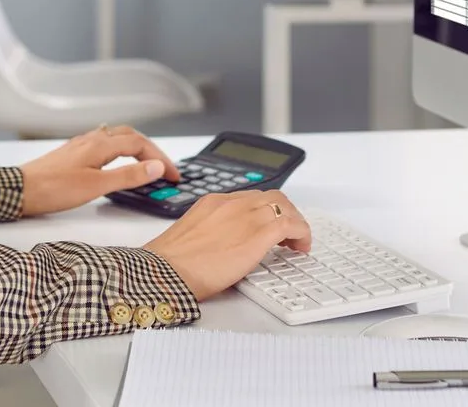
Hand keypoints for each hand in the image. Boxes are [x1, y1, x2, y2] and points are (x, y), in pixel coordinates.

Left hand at [20, 124, 180, 216]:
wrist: (18, 190)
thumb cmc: (53, 189)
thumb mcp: (96, 186)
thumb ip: (127, 175)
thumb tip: (156, 167)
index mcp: (100, 144)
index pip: (140, 144)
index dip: (160, 158)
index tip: (174, 175)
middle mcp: (92, 139)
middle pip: (130, 136)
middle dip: (151, 150)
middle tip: (166, 169)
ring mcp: (81, 145)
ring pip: (116, 138)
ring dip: (136, 147)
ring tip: (147, 163)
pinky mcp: (72, 154)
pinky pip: (104, 144)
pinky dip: (119, 150)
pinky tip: (116, 160)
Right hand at [143, 190, 309, 300]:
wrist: (165, 271)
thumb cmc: (171, 262)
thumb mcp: (191, 236)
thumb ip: (210, 232)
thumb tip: (222, 246)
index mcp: (213, 202)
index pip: (251, 197)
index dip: (266, 210)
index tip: (269, 223)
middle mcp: (231, 203)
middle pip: (271, 197)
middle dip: (285, 212)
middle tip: (289, 233)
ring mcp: (245, 216)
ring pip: (284, 206)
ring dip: (295, 222)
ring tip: (296, 241)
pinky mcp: (258, 234)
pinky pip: (291, 224)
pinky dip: (302, 232)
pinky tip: (301, 247)